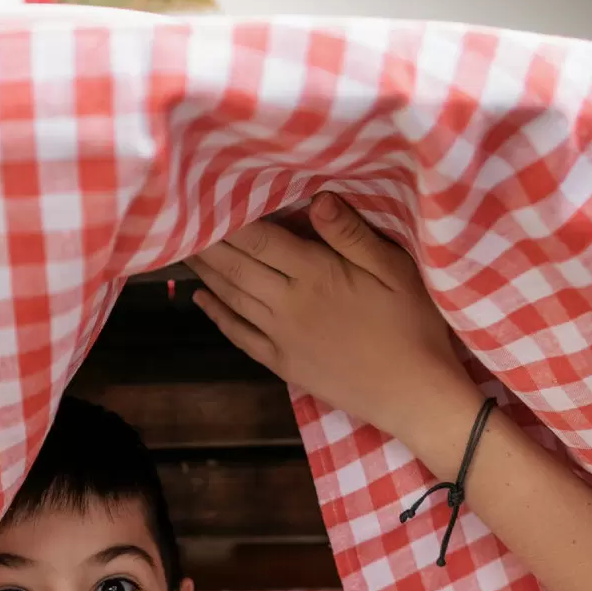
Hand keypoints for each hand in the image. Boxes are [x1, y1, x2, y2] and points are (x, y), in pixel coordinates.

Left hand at [186, 193, 472, 443]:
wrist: (411, 394)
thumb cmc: (412, 326)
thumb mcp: (395, 270)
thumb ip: (351, 235)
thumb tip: (315, 199)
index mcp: (315, 275)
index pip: (259, 239)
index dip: (229, 218)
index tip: (207, 197)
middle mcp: (288, 303)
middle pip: (235, 265)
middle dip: (207, 241)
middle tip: (179, 219)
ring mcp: (280, 335)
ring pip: (231, 296)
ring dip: (204, 272)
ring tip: (182, 248)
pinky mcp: (281, 362)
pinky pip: (239, 334)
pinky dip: (217, 314)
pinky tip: (200, 298)